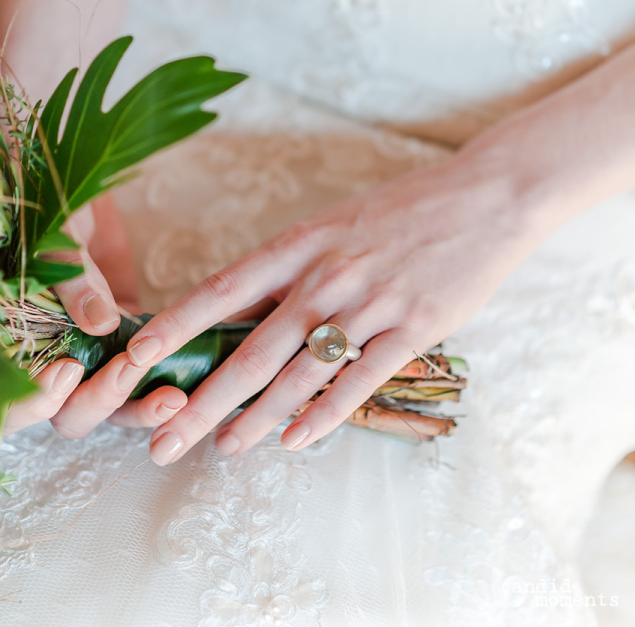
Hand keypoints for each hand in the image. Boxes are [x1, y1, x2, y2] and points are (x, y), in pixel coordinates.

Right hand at [4, 194, 187, 436]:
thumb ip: (72, 281)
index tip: (69, 370)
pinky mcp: (126, 338)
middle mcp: (51, 359)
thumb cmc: (54, 210)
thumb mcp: (57, 237)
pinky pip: (143, 374)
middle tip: (130, 372)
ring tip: (174, 398)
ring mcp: (92, 353)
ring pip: (110, 404)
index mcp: (18, 341)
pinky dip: (163, 383)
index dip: (37, 399)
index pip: (14, 401)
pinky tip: (191, 383)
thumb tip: (99, 323)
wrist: (79, 189)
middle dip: (99, 403)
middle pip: (67, 413)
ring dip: (138, 407)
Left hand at [122, 145, 545, 464]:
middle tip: (165, 441)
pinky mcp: (414, 330)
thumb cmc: (402, 211)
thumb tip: (237, 311)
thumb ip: (289, 269)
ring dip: (257, 419)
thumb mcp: (334, 225)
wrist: (485, 198)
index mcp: (302, 244)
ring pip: (301, 375)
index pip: (224, 289)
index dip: (177, 327)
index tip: (137, 359)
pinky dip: (324, 416)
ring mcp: (371, 304)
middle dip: (205, 401)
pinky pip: (359, 382)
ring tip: (225, 449)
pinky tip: (296, 441)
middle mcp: (328, 276)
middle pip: (254, 350)